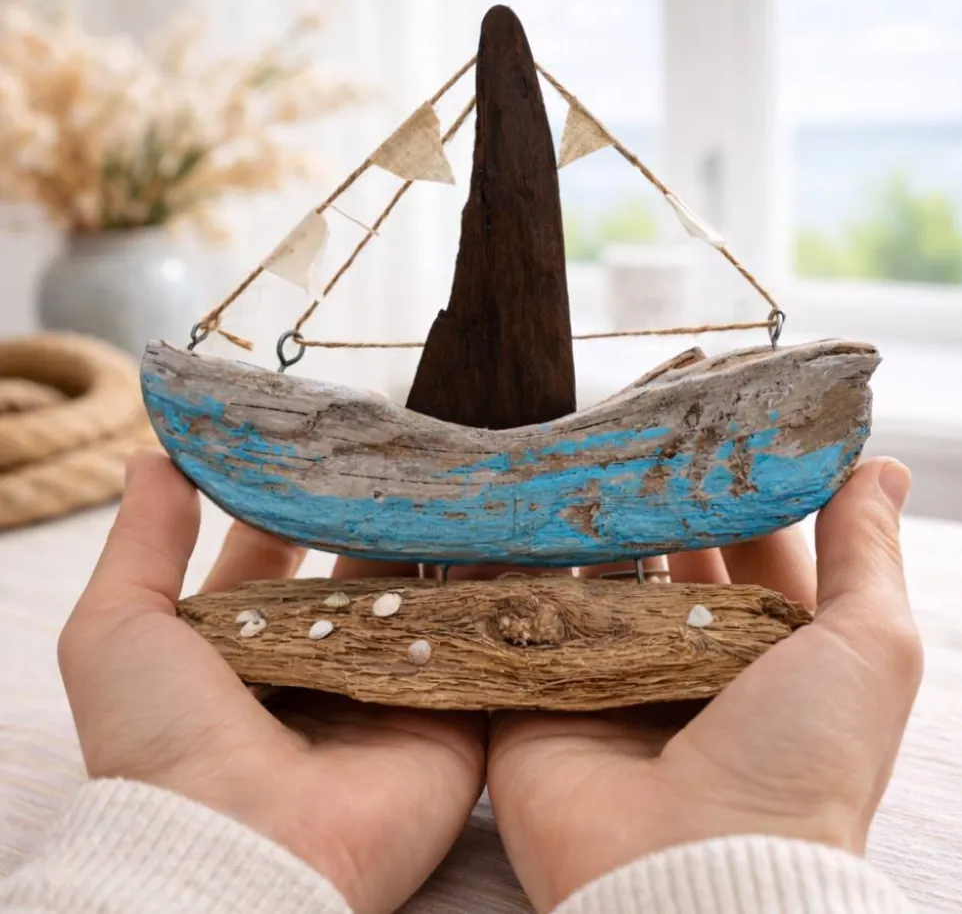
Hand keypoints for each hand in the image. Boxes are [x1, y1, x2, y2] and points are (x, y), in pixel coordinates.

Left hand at [58, 451, 485, 913]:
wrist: (239, 845)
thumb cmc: (164, 738)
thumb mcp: (119, 628)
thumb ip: (143, 540)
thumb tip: (153, 455)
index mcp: (249, 640)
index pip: (280, 552)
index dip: (298, 500)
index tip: (327, 441)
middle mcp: (321, 661)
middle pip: (361, 570)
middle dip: (382, 515)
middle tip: (413, 450)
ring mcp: (388, 689)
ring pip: (424, 597)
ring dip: (445, 545)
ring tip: (472, 478)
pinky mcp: (448, 717)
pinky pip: (478, 645)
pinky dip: (497, 596)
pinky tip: (517, 537)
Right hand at [486, 458, 921, 911]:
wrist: (694, 873)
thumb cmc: (801, 764)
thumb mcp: (868, 648)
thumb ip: (865, 553)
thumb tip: (878, 466)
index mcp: (763, 652)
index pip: (745, 549)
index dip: (731, 491)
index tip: (708, 424)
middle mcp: (684, 662)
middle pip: (660, 560)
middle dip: (647, 503)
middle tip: (626, 431)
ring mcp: (608, 679)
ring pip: (589, 583)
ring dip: (578, 532)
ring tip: (561, 460)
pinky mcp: (538, 699)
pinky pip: (523, 623)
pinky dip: (514, 577)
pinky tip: (505, 518)